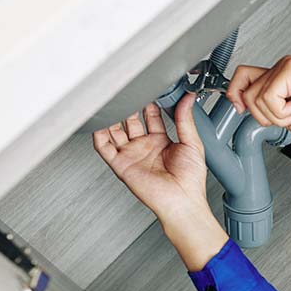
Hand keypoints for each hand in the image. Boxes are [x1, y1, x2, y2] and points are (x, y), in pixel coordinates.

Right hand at [92, 92, 208, 222]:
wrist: (182, 201)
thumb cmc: (191, 181)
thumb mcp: (192, 143)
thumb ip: (185, 119)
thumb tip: (188, 99)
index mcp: (162, 142)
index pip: (151, 117)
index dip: (149, 104)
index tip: (150, 89)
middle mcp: (145, 147)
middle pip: (130, 121)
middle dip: (129, 107)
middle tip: (129, 91)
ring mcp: (132, 155)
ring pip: (114, 131)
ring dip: (112, 117)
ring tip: (113, 101)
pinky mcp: (121, 165)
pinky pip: (103, 148)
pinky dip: (98, 134)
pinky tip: (99, 122)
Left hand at [226, 55, 290, 139]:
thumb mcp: (286, 118)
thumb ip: (265, 110)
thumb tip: (242, 107)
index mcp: (277, 78)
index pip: (240, 77)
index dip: (234, 94)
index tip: (240, 109)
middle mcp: (279, 68)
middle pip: (246, 93)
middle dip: (264, 116)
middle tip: (288, 116)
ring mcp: (285, 66)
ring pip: (257, 97)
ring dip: (277, 116)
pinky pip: (270, 96)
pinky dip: (283, 111)